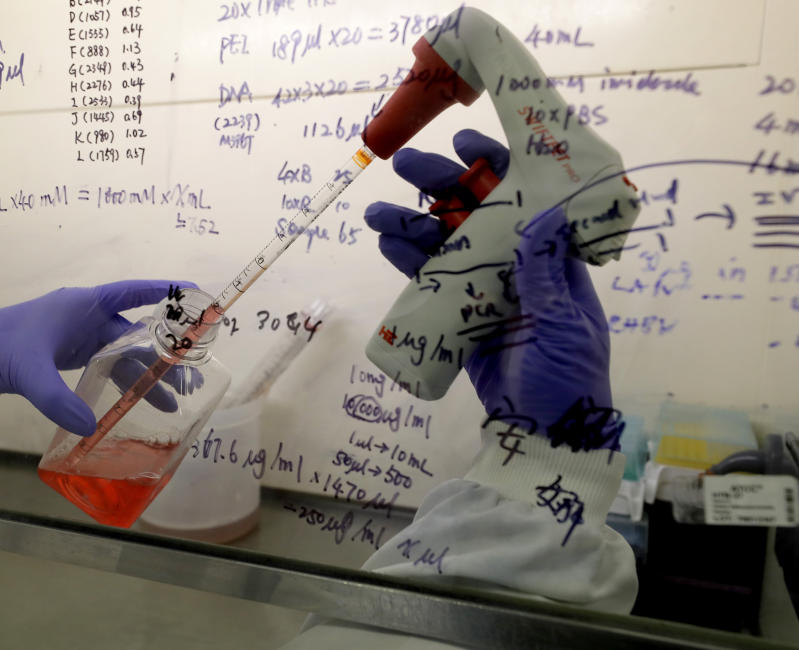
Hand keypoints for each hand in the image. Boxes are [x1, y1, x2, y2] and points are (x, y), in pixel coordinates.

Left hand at [0, 279, 196, 435]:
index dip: (163, 292)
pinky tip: (138, 403)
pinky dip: (125, 383)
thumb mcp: (27, 371)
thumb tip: (89, 427)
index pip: (130, 293)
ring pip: (124, 356)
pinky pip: (108, 368)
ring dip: (146, 377)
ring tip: (173, 404)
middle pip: (135, 334)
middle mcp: (85, 317)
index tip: (196, 295)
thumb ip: (57, 399)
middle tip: (188, 380)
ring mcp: (79, 337)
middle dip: (163, 355)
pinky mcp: (70, 356)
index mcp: (81, 305)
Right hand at [365, 129, 618, 450]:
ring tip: (377, 212)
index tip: (468, 142)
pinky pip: (433, 283)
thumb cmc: (568, 381)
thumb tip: (542, 213)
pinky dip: (410, 263)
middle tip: (406, 164)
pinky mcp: (461, 318)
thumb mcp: (564, 327)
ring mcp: (487, 292)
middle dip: (443, 186)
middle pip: (479, 214)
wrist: (544, 437)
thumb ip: (546, 276)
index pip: (528, 199)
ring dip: (414, 225)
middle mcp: (519, 268)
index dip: (499, 167)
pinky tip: (387, 244)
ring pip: (448, 246)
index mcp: (554, 263)